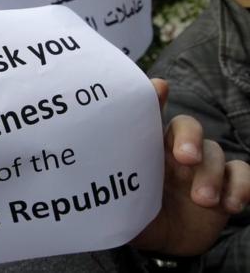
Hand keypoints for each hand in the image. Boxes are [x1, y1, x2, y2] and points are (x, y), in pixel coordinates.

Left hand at [130, 79, 249, 254]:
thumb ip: (114, 198)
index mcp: (147, 147)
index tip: (159, 88)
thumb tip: (95, 195)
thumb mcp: (122, 209)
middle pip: (187, 126)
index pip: (149, 116)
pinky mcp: (226, 184)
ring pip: (215, 152)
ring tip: (202, 200)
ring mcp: (203, 165)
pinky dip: (240, 186)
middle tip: (186, 158)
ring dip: (212, 175)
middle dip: (190, 137)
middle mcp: (175, 150)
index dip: (154, 99)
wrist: (165, 242)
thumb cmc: (138, 216)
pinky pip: (240, 173)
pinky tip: (230, 206)